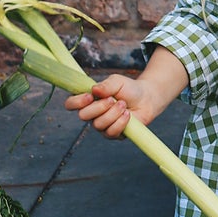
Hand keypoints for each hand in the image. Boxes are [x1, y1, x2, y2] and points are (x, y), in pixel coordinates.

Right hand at [64, 43, 187, 138]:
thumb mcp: (116, 82)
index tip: (90, 96)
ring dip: (113, 113)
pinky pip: (111, 132)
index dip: (77, 102)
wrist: (146, 98)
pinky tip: (127, 114)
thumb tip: (94, 90)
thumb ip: (105, 85)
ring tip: (124, 105)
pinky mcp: (113, 134)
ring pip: (98, 125)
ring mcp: (102, 126)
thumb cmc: (129, 89)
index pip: (71, 104)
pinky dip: (120, 122)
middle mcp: (92, 114)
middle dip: (99, 107)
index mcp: (88, 100)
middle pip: (83, 116)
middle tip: (113, 100)